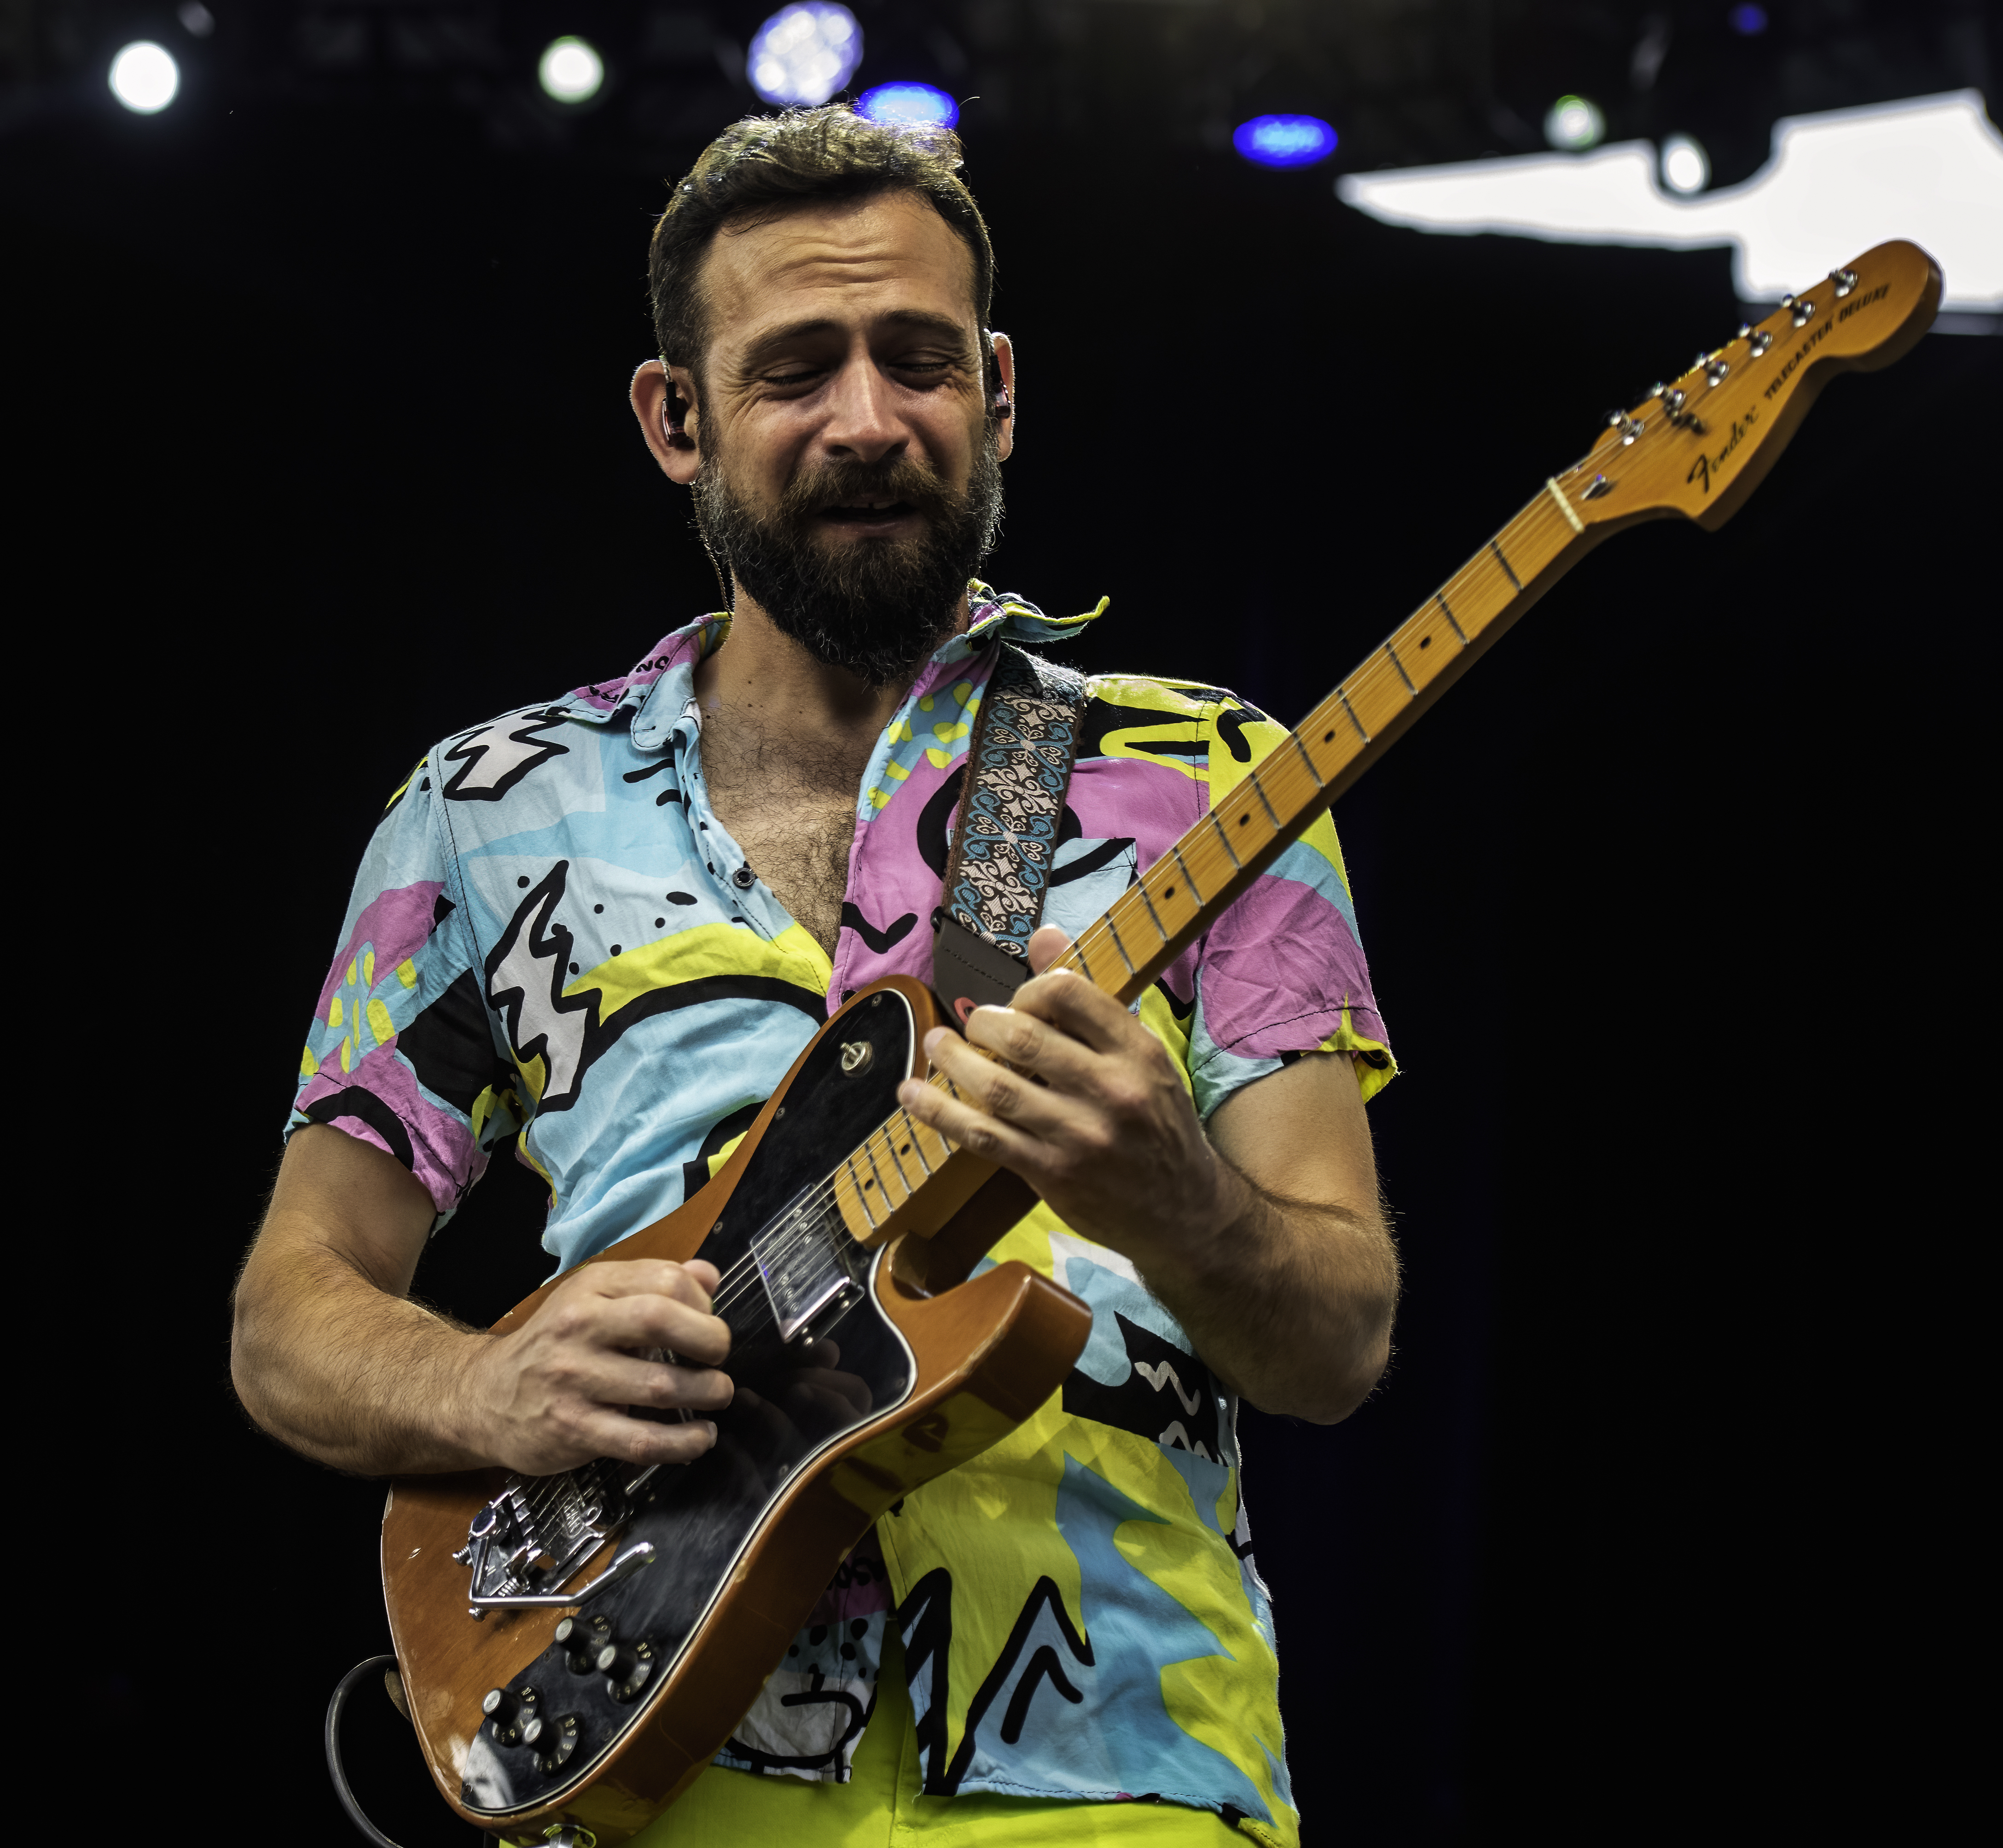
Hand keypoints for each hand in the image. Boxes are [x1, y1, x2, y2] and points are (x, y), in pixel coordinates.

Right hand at [456, 1259, 732, 1474]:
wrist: (484, 1397)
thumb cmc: (555, 1345)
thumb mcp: (595, 1298)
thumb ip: (652, 1284)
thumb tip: (709, 1277)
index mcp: (591, 1287)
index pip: (664, 1279)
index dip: (702, 1302)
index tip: (709, 1322)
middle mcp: (579, 1327)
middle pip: (660, 1320)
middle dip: (710, 1341)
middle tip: (719, 1357)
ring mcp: (573, 1380)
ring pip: (659, 1385)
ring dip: (706, 1393)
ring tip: (717, 1395)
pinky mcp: (573, 1429)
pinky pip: (641, 1440)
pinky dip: (683, 1442)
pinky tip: (700, 1437)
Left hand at [897, 926, 1248, 1271]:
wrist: (1183, 1211)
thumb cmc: (1157, 1123)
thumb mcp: (1142, 1057)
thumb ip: (1090, 1001)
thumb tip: (1044, 934)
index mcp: (1137, 1050)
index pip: (1068, 992)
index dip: (1029, 987)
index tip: (1019, 1001)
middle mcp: (1111, 1090)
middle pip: (1024, 1035)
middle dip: (984, 1022)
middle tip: (975, 1025)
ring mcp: (1079, 1135)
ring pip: (996, 1086)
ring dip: (952, 1059)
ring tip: (936, 1044)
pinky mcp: (1051, 1174)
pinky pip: (982, 1136)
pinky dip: (940, 1112)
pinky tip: (911, 1095)